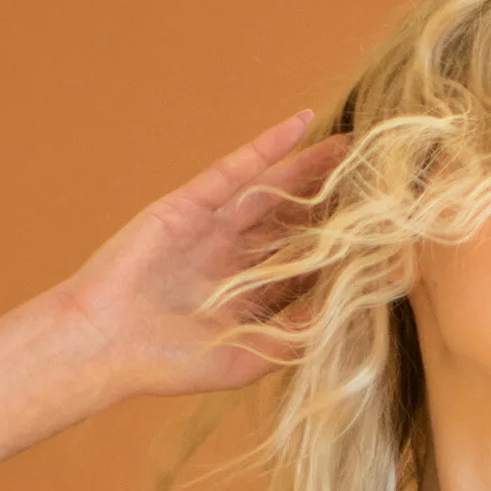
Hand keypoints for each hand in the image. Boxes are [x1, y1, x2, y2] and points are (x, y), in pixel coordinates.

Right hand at [59, 110, 348, 399]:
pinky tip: (302, 126)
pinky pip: (237, 168)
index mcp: (246, 297)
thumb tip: (348, 314)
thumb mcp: (248, 358)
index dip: (341, 251)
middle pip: (294, 222)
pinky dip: (268, 146)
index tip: (385, 235)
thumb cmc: (168, 363)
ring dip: (310, 168)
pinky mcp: (190, 204)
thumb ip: (296, 336)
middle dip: (332, 201)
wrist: (105, 343)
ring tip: (351, 145)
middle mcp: (233, 259)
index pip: (304, 267)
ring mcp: (212, 228)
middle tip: (377, 177)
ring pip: (273, 190)